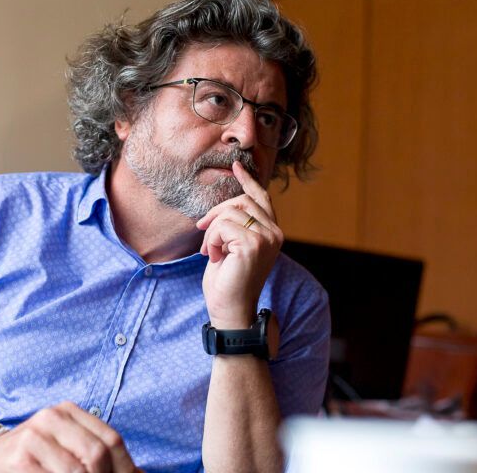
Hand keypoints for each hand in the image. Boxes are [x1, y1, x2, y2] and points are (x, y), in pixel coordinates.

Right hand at [0, 401, 139, 472]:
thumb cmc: (33, 456)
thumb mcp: (64, 445)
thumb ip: (97, 453)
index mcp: (68, 410)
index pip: (111, 440)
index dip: (126, 467)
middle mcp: (52, 416)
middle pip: (97, 454)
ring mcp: (34, 435)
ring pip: (78, 470)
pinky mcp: (21, 458)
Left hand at [196, 161, 283, 329]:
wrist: (229, 309)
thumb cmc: (227, 281)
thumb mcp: (232, 247)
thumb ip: (235, 226)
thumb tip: (225, 206)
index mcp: (272, 232)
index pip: (261, 198)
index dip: (248, 180)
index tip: (235, 166)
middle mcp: (275, 233)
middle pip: (241, 201)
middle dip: (216, 212)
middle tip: (201, 229)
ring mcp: (267, 238)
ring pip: (230, 212)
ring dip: (212, 231)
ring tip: (212, 251)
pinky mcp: (253, 244)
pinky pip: (222, 226)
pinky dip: (212, 240)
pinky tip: (215, 257)